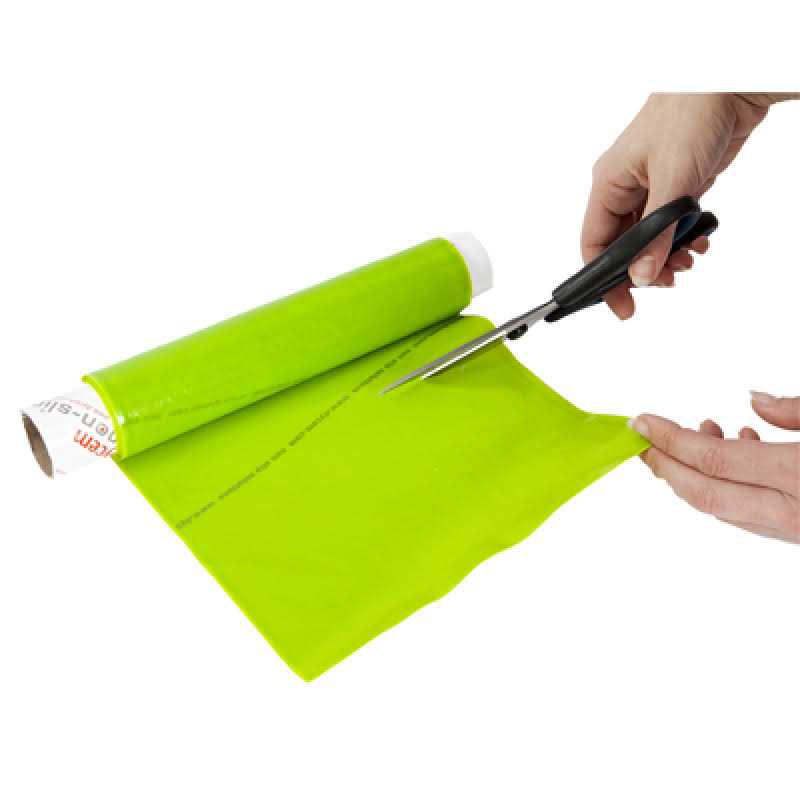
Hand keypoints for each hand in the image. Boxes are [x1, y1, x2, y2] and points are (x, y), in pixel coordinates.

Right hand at [581, 93, 791, 318]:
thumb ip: (657, 235)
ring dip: (667, 255)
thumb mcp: (673, 183)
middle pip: (623, 246)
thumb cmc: (690, 114)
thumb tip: (642, 277)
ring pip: (649, 238)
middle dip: (643, 268)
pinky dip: (684, 238)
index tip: (621, 305)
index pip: (594, 244)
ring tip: (688, 261)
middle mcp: (625, 188)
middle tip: (666, 282)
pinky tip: (700, 241)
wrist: (730, 81)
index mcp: (608, 184)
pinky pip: (672, 224)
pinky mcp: (676, 185)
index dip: (604, 279)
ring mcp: (651, 187)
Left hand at [629, 392, 799, 542]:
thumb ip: (795, 411)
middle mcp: (790, 513)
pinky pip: (748, 516)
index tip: (643, 423)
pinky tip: (736, 455)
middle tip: (643, 441)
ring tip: (699, 435)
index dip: (671, 440)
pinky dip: (727, 487)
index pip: (714, 459)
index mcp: (797, 475)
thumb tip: (755, 400)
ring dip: (696, 475)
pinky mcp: (798, 536)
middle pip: (705, 493)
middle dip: (665, 465)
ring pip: (724, 509)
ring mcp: (793, 531)